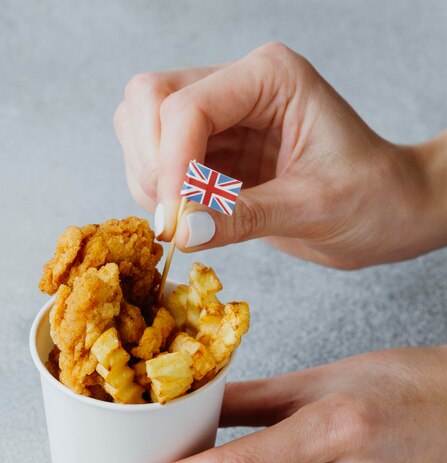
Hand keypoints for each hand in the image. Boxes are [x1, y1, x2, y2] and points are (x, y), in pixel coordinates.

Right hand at [114, 42, 446, 268]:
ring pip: (144, 127)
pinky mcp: (214, 152)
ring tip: (185, 220)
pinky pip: (160, 162)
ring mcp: (222, 118)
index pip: (188, 105)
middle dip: (151, 162)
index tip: (177, 220)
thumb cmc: (371, 197)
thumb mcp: (313, 206)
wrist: (386, 214)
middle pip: (149, 100)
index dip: (172, 164)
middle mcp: (238, 86)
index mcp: (270, 77)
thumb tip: (181, 230)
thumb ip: (244, 217)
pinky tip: (191, 218)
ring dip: (149, 178)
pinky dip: (161, 193)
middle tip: (173, 217)